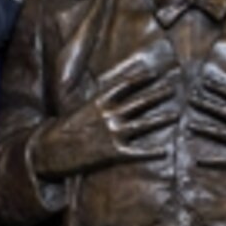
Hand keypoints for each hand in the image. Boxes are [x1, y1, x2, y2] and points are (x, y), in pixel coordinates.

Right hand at [31, 66, 179, 177]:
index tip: (155, 72)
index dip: (142, 78)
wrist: (49, 150)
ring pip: (143, 123)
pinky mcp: (113, 152)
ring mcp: (112, 133)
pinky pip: (137, 152)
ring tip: (176, 115)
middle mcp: (109, 115)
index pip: (125, 85)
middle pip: (140, 101)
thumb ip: (96, 102)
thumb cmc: (62, 129)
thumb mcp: (78, 108)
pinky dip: (152, 152)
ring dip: (162, 118)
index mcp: (99, 101)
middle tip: (173, 87)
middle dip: (158, 93)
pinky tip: (165, 152)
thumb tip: (108, 95)